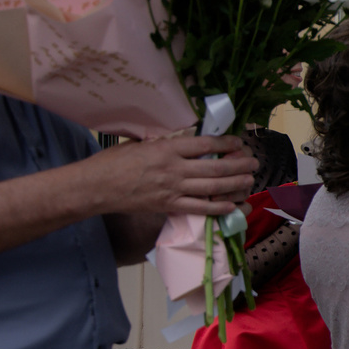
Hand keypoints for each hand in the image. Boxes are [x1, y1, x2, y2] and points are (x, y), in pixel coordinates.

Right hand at [90, 134, 258, 216]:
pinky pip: (198, 208)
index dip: (226, 142)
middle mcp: (173, 168)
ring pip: (211, 186)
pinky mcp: (168, 206)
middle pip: (215, 166)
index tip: (239, 142)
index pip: (205, 144)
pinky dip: (217, 207)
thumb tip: (183, 141)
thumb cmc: (113, 162)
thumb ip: (163, 143)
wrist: (95, 187)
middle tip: (253, 162)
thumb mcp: (139, 143)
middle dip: (238, 164)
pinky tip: (231, 205)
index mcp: (166, 148)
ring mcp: (172, 189)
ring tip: (249, 180)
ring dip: (234, 183)